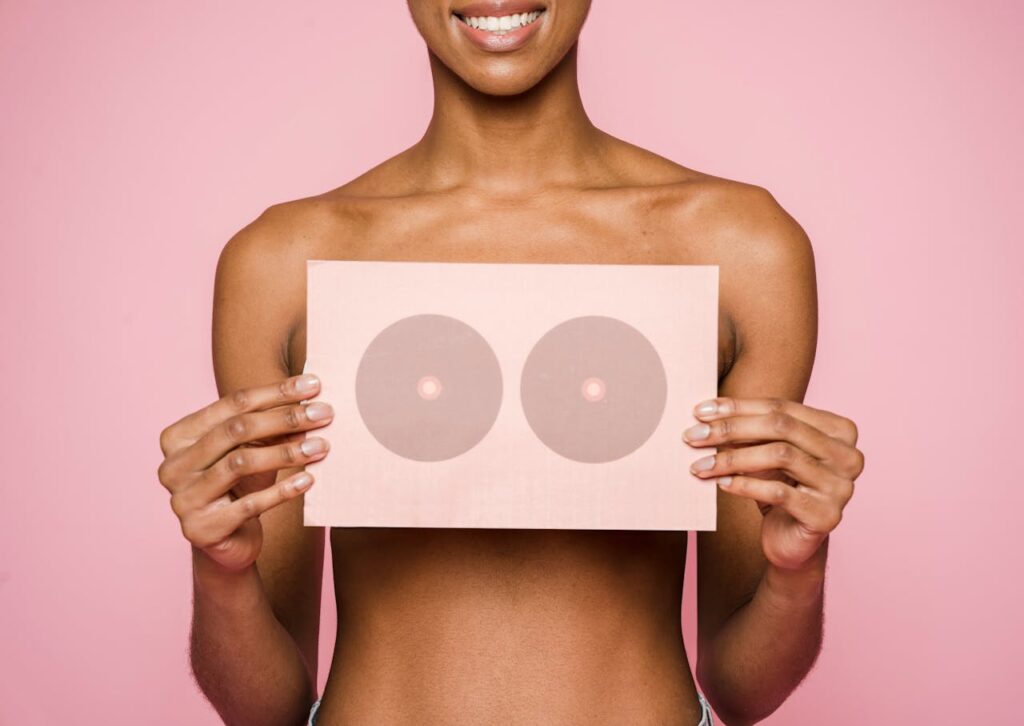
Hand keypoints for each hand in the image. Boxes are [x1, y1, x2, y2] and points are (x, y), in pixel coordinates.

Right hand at [157, 373, 332, 571]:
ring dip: (287, 452)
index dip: (276, 392)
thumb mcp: (252, 452)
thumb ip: (270, 429)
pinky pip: (249, 504)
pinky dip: (282, 490)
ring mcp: (183, 498)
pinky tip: (308, 480)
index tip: (314, 385)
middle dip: (286, 418)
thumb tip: (311, 403)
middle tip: (324, 413)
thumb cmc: (239, 488)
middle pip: (236, 429)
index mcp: (178, 436)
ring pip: (241, 462)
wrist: (227, 544)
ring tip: (322, 446)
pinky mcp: (203, 528)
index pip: (233, 403)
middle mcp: (173, 465)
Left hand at [682, 397, 863, 570]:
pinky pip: (779, 492)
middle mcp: (848, 455)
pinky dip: (745, 485)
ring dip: (732, 458)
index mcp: (840, 430)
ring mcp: (842, 486)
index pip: (782, 408)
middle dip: (731, 429)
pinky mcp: (827, 516)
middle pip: (781, 427)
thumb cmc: (781, 488)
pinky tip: (721, 483)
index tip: (699, 412)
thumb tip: (707, 414)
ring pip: (780, 456)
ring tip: (700, 464)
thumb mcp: (768, 453)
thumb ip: (753, 430)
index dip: (738, 407)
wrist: (793, 542)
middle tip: (693, 436)